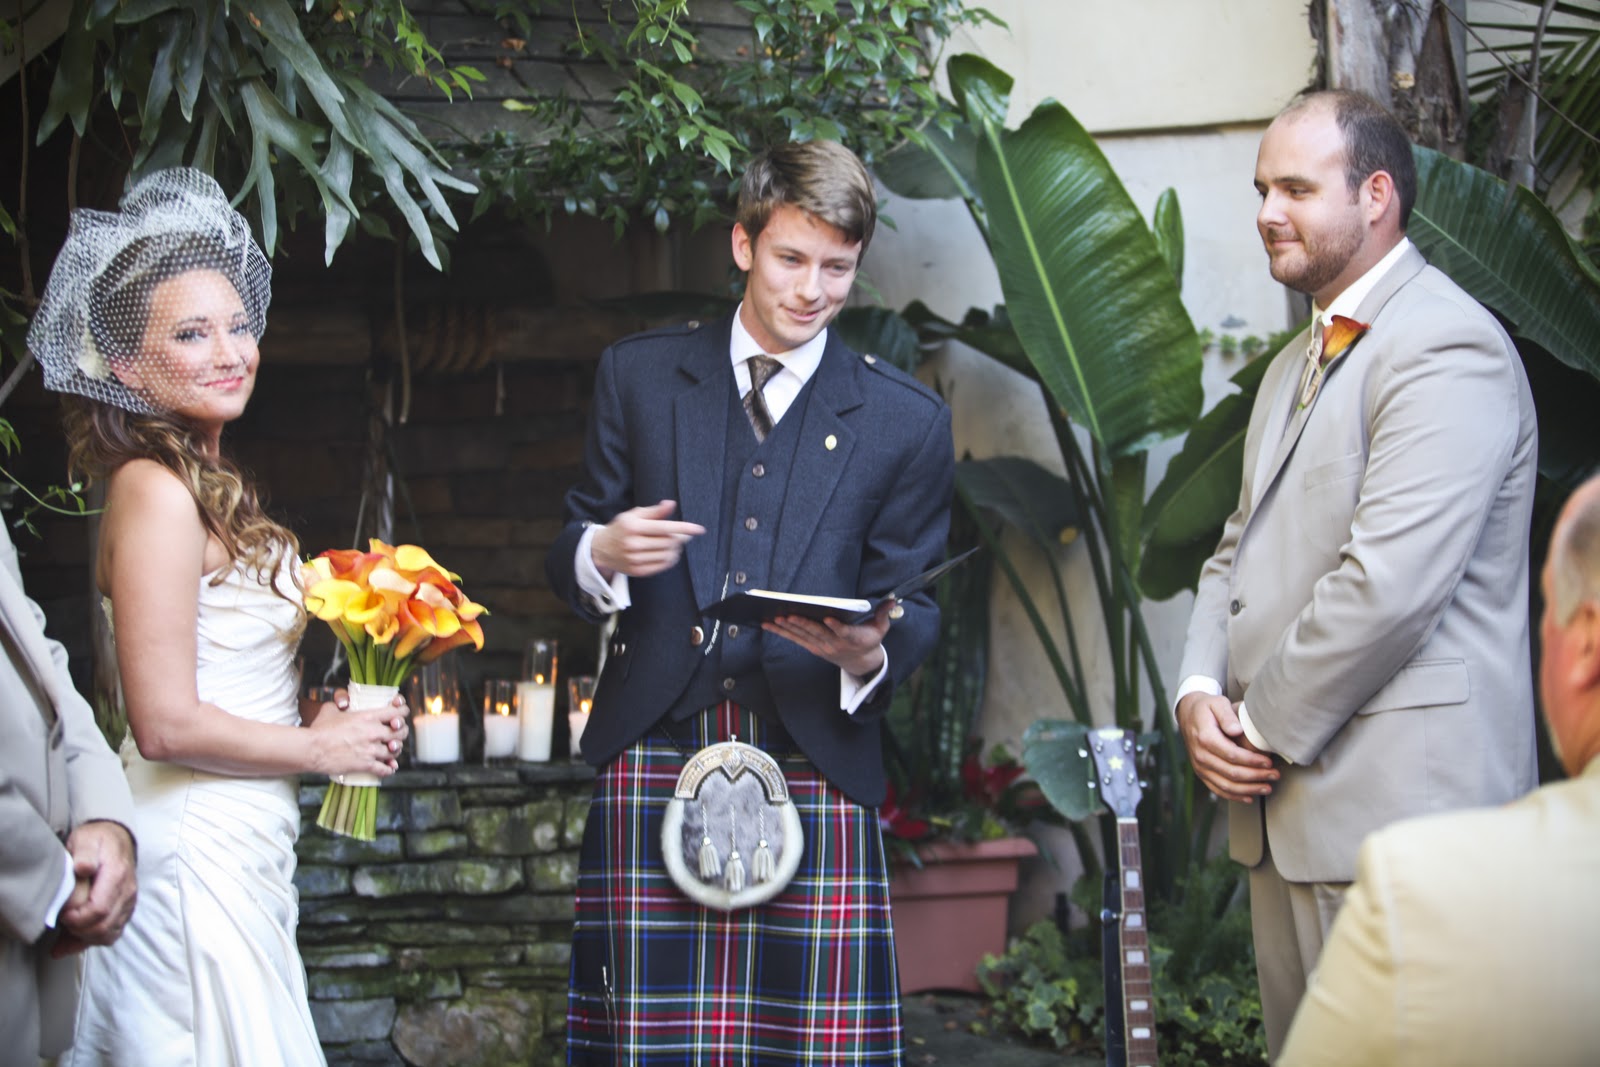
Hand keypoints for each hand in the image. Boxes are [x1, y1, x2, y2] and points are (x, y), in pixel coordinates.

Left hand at [54, 820, 136, 954]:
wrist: (116, 839)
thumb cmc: (97, 840)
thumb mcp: (87, 839)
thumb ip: (84, 853)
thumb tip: (83, 868)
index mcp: (117, 875)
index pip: (99, 909)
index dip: (77, 919)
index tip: (62, 913)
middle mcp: (127, 892)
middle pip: (103, 927)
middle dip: (78, 931)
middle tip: (62, 921)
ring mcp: (128, 903)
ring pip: (108, 935)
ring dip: (84, 939)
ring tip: (65, 933)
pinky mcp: (125, 910)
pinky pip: (112, 935)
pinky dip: (92, 941)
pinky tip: (73, 940)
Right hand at [309, 692, 408, 776]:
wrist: (311, 749)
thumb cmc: (319, 729)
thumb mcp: (331, 709)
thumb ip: (340, 703)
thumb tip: (343, 702)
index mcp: (368, 717)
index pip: (397, 712)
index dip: (402, 713)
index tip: (401, 714)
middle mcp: (373, 732)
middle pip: (400, 732)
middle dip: (401, 733)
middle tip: (397, 735)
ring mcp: (370, 749)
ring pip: (394, 751)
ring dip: (395, 751)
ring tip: (391, 751)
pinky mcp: (365, 764)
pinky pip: (385, 768)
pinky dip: (389, 769)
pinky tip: (388, 768)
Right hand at [591, 500, 704, 578]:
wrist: (600, 550)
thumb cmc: (620, 529)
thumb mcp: (633, 515)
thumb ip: (654, 511)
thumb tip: (671, 504)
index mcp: (633, 527)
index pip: (665, 527)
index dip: (685, 528)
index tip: (699, 529)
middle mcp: (633, 544)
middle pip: (669, 542)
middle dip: (681, 538)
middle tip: (682, 535)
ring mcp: (635, 559)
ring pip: (668, 555)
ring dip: (676, 549)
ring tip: (673, 544)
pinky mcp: (637, 571)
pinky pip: (662, 566)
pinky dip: (670, 559)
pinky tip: (668, 553)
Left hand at [764, 599, 892, 676]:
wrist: (861, 663)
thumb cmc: (870, 640)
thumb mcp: (881, 628)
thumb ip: (884, 613)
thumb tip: (893, 600)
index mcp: (853, 638)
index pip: (843, 632)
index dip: (836, 627)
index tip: (829, 618)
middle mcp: (835, 644)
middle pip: (817, 633)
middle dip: (802, 624)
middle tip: (788, 614)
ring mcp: (822, 647)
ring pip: (803, 636)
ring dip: (788, 628)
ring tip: (774, 618)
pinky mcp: (813, 648)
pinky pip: (795, 639)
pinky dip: (782, 632)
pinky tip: (768, 624)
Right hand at [1175, 691, 1278, 802]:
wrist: (1188, 714)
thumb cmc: (1206, 708)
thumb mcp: (1217, 703)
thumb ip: (1227, 715)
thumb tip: (1237, 730)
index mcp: (1205, 738)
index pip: (1232, 755)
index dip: (1252, 761)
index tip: (1268, 762)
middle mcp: (1201, 755)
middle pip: (1231, 772)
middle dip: (1256, 776)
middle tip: (1274, 775)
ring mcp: (1199, 766)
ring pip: (1226, 785)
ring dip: (1248, 789)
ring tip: (1267, 787)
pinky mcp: (1201, 773)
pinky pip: (1217, 789)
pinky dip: (1234, 796)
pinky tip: (1249, 797)